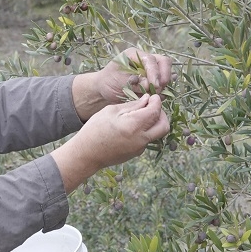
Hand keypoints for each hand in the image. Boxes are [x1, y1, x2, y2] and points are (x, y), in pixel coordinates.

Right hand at [51, 93, 169, 192]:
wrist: (86, 154)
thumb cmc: (94, 129)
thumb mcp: (111, 111)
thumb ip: (132, 105)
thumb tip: (147, 100)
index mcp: (134, 125)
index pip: (155, 110)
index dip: (156, 101)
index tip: (152, 97)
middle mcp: (140, 138)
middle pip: (164, 125)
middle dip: (161, 114)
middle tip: (151, 108)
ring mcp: (139, 148)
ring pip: (156, 133)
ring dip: (153, 123)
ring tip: (140, 116)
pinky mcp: (136, 153)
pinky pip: (146, 140)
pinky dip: (144, 131)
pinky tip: (130, 128)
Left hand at [72, 48, 172, 120]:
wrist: (105, 90)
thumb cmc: (109, 81)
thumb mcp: (119, 80)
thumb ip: (135, 81)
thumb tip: (150, 85)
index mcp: (135, 54)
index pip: (151, 60)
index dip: (154, 72)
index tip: (154, 85)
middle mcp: (145, 60)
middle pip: (164, 62)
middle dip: (164, 76)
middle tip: (158, 89)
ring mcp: (151, 70)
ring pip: (167, 73)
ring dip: (164, 85)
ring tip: (154, 94)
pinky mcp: (154, 80)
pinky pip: (165, 84)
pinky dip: (163, 91)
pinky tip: (156, 97)